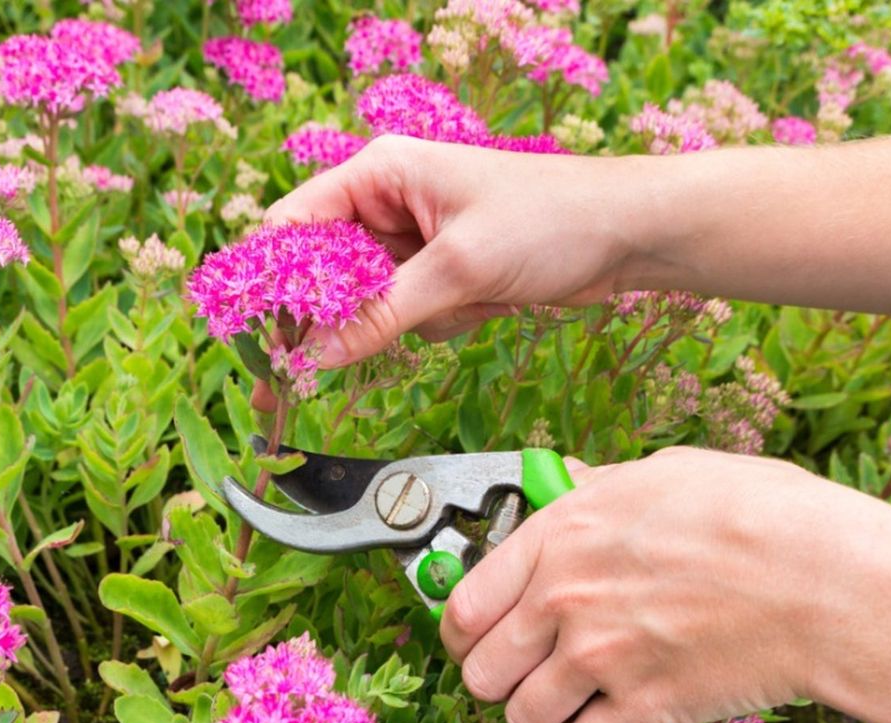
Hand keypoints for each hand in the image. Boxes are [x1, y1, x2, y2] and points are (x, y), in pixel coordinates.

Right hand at [265, 135, 645, 367]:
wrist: (627, 235)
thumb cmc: (548, 221)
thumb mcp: (458, 268)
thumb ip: (381, 314)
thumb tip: (315, 357)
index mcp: (380, 173)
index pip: (296, 225)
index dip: (273, 281)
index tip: (263, 337)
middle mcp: (389, 202)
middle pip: (325, 271)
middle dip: (330, 320)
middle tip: (291, 382)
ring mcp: (416, 241)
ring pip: (369, 302)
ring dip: (406, 320)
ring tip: (464, 301)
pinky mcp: (442, 274)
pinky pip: (410, 314)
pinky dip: (441, 322)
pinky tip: (486, 305)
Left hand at [440, 447, 890, 722]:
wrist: (830, 583)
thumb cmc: (763, 516)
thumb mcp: (667, 474)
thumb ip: (601, 486)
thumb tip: (570, 480)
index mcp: (560, 535)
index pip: (464, 604)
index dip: (462, 631)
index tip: (475, 641)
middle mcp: (563, 600)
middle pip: (479, 672)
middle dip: (500, 679)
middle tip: (530, 675)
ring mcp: (597, 659)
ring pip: (521, 718)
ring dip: (544, 717)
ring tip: (579, 702)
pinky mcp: (640, 711)